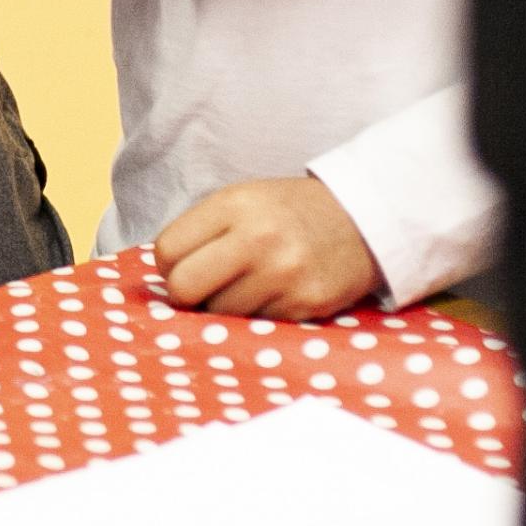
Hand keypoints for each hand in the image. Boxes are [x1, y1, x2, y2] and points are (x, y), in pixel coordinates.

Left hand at [154, 175, 386, 320]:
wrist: (361, 221)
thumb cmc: (288, 214)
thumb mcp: (243, 201)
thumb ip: (201, 232)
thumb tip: (163, 278)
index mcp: (234, 204)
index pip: (167, 250)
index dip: (169, 265)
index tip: (186, 265)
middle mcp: (258, 237)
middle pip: (184, 287)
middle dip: (186, 293)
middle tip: (204, 287)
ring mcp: (284, 273)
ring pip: (219, 313)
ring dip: (225, 307)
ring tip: (249, 284)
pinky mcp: (305, 303)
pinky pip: (255, 324)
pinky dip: (257, 315)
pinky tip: (276, 293)